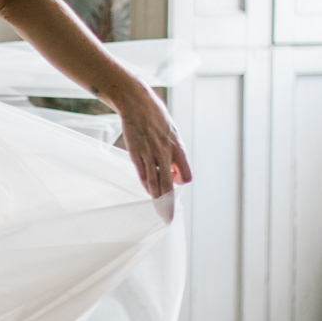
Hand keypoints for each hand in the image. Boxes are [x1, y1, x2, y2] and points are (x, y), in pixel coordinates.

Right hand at [114, 83, 191, 198]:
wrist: (137, 103)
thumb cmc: (156, 116)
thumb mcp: (172, 132)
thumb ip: (174, 150)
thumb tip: (173, 167)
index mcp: (177, 147)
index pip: (185, 175)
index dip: (181, 181)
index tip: (175, 180)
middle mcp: (164, 153)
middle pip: (168, 185)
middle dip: (169, 203)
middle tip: (169, 217)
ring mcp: (149, 155)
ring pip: (154, 183)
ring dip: (157, 198)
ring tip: (159, 209)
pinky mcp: (135, 154)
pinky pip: (142, 175)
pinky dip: (146, 185)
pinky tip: (148, 190)